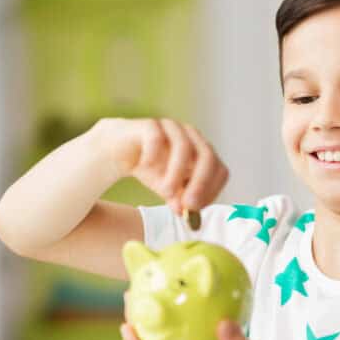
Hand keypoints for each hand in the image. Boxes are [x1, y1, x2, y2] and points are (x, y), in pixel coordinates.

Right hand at [94, 117, 228, 214]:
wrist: (120, 151)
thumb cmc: (151, 169)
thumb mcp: (168, 189)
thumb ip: (179, 200)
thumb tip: (186, 213)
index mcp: (202, 153)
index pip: (219, 170)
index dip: (212, 190)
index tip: (197, 208)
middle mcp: (191, 138)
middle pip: (207, 156)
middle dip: (201, 183)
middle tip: (189, 205)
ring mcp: (171, 128)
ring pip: (183, 145)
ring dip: (177, 172)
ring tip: (166, 192)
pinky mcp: (149, 125)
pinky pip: (156, 136)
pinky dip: (153, 153)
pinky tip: (146, 166)